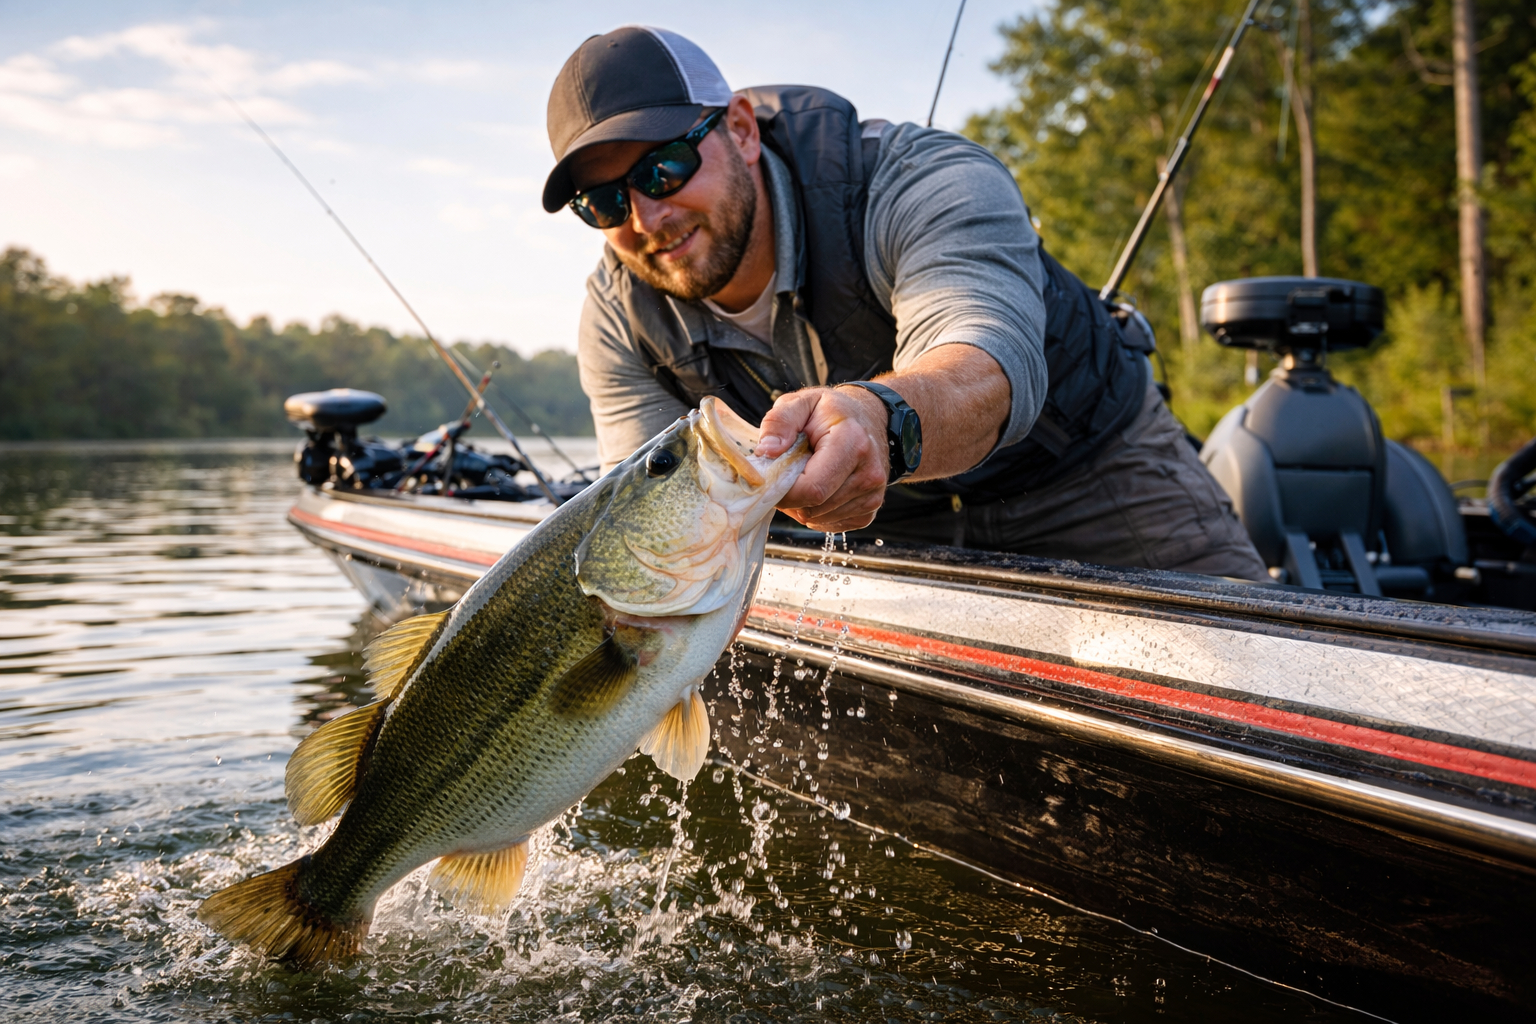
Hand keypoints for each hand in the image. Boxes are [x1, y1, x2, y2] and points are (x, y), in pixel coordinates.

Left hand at [754, 386, 889, 532]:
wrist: (871, 418)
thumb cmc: (831, 412)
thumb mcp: (801, 403)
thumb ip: (780, 422)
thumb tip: (767, 452)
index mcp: (852, 443)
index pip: (812, 488)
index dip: (782, 491)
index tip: (770, 477)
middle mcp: (868, 473)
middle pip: (812, 508)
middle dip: (790, 496)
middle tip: (787, 472)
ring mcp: (872, 495)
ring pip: (817, 519)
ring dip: (802, 503)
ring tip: (806, 475)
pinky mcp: (869, 510)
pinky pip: (830, 524)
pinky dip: (816, 511)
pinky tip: (819, 487)